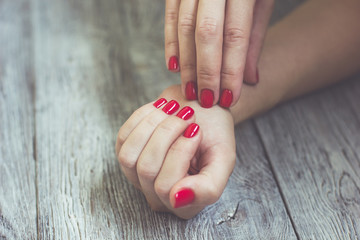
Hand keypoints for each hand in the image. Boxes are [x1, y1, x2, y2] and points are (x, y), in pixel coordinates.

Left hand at [115, 85, 234, 218]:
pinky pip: (123, 140)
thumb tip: (177, 200)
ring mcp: (138, 179)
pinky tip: (161, 110)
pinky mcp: (127, 157)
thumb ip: (209, 187)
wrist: (203, 111)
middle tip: (187, 115)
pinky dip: (142, 118)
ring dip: (152, 125)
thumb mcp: (224, 159)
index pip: (166, 186)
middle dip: (167, 133)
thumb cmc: (214, 134)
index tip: (196, 131)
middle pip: (147, 170)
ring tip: (173, 110)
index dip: (180, 152)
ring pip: (129, 157)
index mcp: (185, 205)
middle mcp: (158, 197)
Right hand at [164, 0, 273, 107]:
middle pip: (207, 33)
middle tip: (207, 100)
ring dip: (187, 63)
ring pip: (185, 26)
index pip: (236, 35)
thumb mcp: (264, 0)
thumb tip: (251, 79)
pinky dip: (171, 43)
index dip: (232, 70)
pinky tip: (174, 66)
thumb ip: (255, 38)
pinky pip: (171, 16)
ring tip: (190, 90)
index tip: (230, 98)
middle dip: (206, 71)